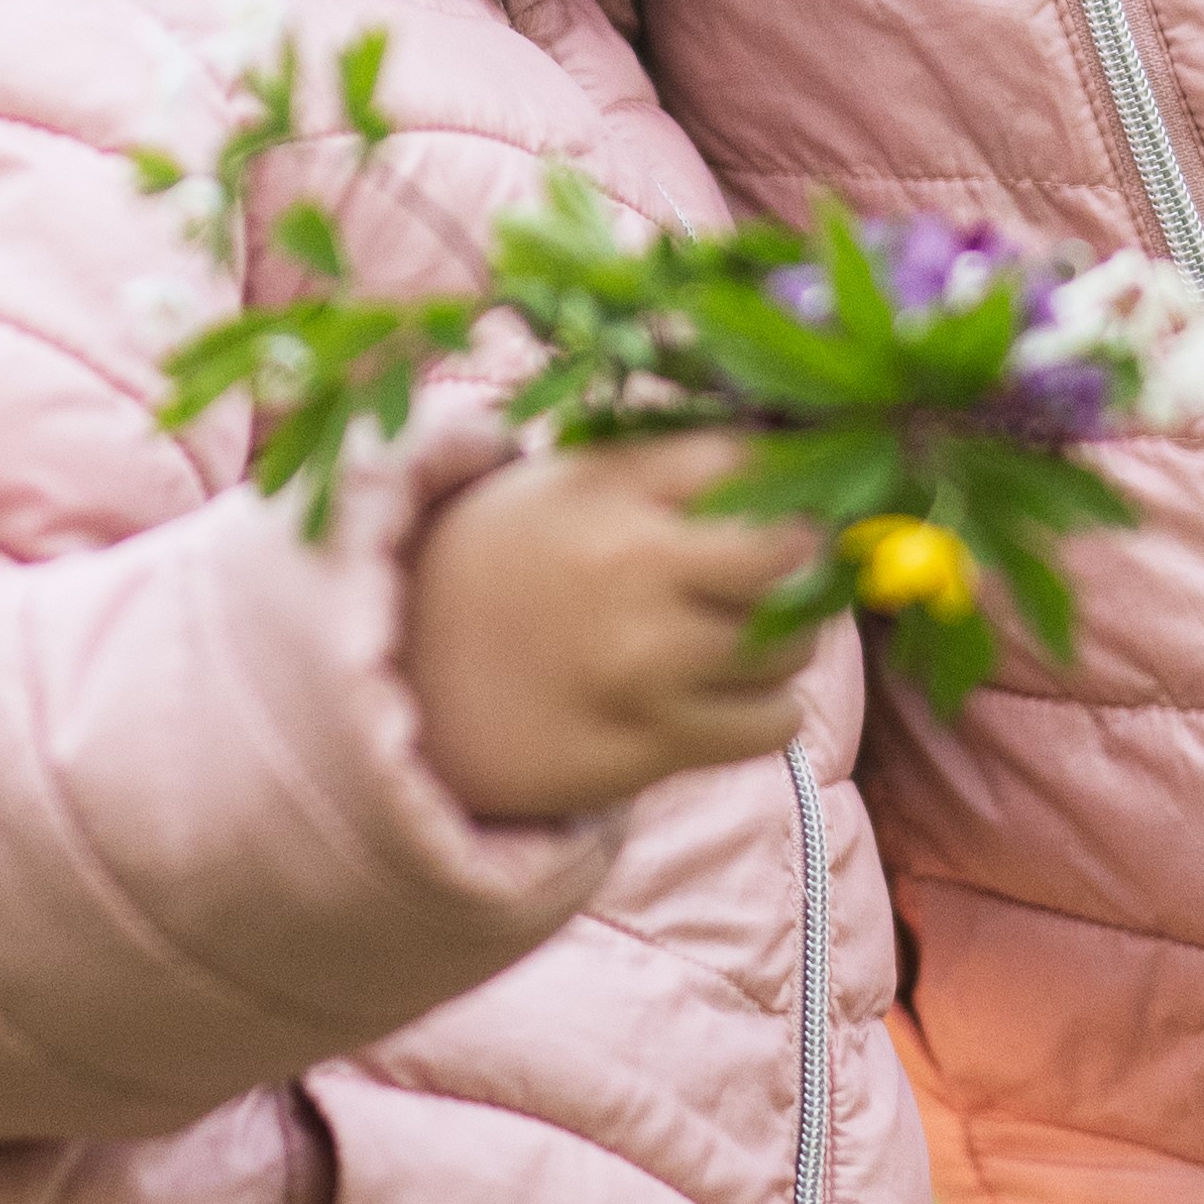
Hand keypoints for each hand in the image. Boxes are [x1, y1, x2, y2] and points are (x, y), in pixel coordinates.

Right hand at [399, 443, 820, 820]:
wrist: (400, 689)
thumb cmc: (500, 570)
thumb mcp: (561, 487)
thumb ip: (666, 467)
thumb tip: (797, 456)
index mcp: (604, 487)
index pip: (750, 461)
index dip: (780, 479)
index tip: (772, 501)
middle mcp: (628, 568)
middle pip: (793, 550)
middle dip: (803, 558)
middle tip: (780, 570)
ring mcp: (640, 664)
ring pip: (793, 645)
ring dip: (784, 641)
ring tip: (731, 636)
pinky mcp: (645, 746)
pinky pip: (772, 722)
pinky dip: (765, 710)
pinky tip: (721, 694)